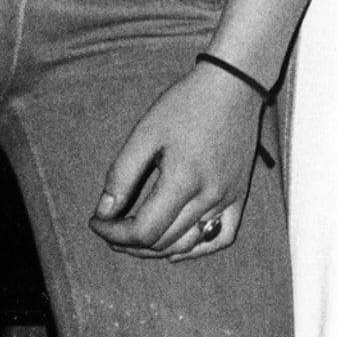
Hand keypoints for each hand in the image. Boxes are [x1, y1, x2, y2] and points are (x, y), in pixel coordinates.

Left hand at [91, 60, 267, 259]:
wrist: (233, 86)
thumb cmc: (186, 104)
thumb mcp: (145, 133)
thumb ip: (122, 175)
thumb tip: (103, 213)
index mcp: (183, 180)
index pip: (144, 230)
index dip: (113, 233)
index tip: (96, 221)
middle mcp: (209, 196)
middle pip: (163, 242)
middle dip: (128, 242)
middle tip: (108, 228)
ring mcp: (228, 199)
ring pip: (188, 244)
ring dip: (156, 249)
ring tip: (133, 238)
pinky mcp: (240, 196)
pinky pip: (221, 238)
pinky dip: (196, 249)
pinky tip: (175, 247)